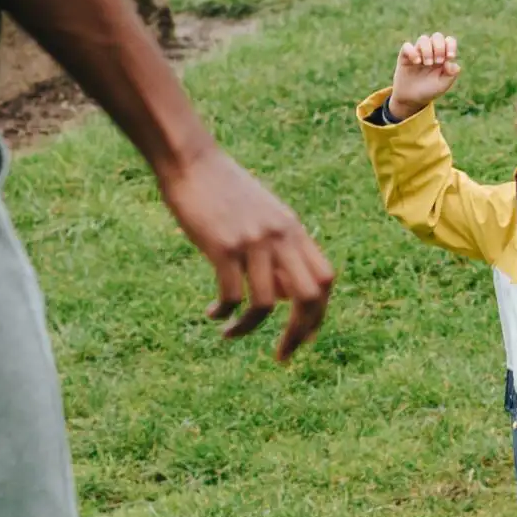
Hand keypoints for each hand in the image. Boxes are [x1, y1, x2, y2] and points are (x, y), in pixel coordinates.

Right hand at [156, 143, 334, 361]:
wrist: (191, 160)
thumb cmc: (221, 188)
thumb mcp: (261, 213)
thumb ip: (278, 246)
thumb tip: (284, 291)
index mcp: (293, 228)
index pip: (325, 278)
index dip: (320, 313)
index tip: (304, 337)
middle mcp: (281, 236)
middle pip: (310, 296)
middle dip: (299, 333)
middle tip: (282, 356)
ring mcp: (254, 241)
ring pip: (268, 303)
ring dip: (250, 328)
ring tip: (230, 335)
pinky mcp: (223, 246)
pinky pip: (233, 295)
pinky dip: (225, 313)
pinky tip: (213, 314)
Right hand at [389, 31, 459, 114]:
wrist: (411, 99)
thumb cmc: (429, 90)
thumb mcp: (443, 85)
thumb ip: (451, 74)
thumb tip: (451, 61)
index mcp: (443, 56)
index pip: (449, 41)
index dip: (451, 45)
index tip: (450, 57)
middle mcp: (431, 52)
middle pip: (437, 36)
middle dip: (439, 47)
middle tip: (438, 61)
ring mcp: (418, 53)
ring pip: (423, 39)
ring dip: (427, 50)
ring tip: (427, 63)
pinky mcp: (405, 56)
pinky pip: (407, 46)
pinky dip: (413, 52)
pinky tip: (416, 62)